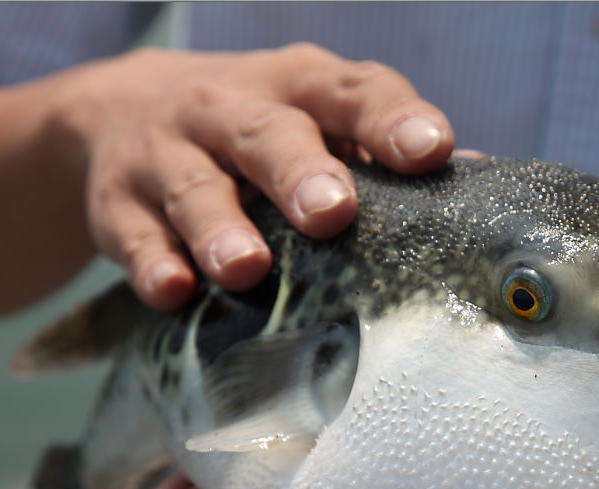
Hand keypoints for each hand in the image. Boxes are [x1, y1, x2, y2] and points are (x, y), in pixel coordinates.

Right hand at [0, 43, 454, 312]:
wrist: (123, 114)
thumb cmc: (263, 132)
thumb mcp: (319, 121)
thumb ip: (383, 151)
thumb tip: (479, 182)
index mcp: (300, 87)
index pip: (351, 92)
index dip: (391, 119)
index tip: (429, 150)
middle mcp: (231, 110)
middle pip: (267, 133)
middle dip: (299, 172)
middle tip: (332, 212)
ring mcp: (168, 153)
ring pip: (195, 186)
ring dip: (220, 227)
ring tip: (247, 268)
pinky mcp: (119, 204)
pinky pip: (134, 236)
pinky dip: (152, 262)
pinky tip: (174, 291)